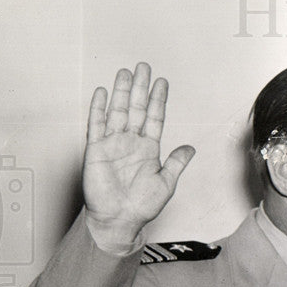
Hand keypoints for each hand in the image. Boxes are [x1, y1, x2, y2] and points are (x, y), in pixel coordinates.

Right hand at [82, 62, 194, 245]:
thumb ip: (176, 163)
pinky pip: (97, 125)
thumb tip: (190, 148)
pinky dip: (99, 108)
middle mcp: (131, 142)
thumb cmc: (142, 206)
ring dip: (122, 92)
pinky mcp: (96, 150)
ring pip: (118, 111)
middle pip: (136, 108)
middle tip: (143, 67)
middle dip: (140, 88)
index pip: (154, 118)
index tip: (162, 83)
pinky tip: (103, 92)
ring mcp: (113, 144)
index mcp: (149, 149)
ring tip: (126, 73)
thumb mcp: (166, 183)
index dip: (157, 100)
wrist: (118, 220)